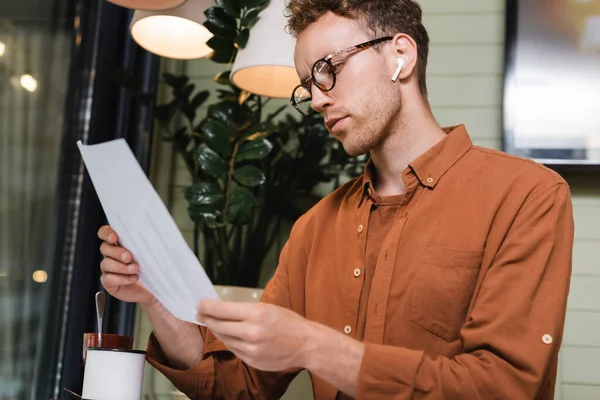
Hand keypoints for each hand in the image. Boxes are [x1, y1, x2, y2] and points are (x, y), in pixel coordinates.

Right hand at [98, 225, 153, 305]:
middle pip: (104, 248)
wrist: (152, 290)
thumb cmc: (150, 270)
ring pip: (106, 263)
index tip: (114, 237)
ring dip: (121, 266)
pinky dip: (122, 278)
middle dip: (117, 252)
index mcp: (119, 244)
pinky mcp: (108, 282)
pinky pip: (108, 278)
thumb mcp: (150, 255)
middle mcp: (111, 255)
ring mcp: (108, 269)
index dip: (106, 233)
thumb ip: (144, 245)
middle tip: (129, 257)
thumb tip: (150, 237)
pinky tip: (133, 278)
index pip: (105, 233)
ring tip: (135, 269)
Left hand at [197, 300, 315, 371]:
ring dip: (217, 330)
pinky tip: (227, 335)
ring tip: (212, 323)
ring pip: (224, 338)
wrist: (306, 345)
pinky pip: (234, 349)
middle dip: (208, 318)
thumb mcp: (268, 308)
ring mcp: (251, 349)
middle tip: (200, 314)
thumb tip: (222, 309)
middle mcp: (252, 332)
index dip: (207, 307)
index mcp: (256, 314)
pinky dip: (228, 341)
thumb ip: (244, 310)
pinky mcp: (251, 360)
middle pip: (219, 325)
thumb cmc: (288, 322)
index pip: (222, 310)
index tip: (199, 304)